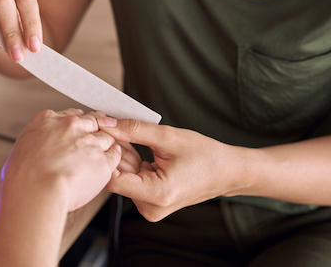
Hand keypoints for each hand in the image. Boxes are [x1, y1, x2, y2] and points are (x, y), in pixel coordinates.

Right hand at [2, 109, 122, 211]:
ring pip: (105, 136)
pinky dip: (114, 157)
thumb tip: (35, 153)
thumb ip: (36, 144)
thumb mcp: (21, 149)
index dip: (78, 121)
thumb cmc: (23, 176)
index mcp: (48, 120)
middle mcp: (70, 127)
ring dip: (106, 142)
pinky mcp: (102, 160)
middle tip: (103, 125)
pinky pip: (114, 155)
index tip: (81, 125)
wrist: (36, 189)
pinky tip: (113, 160)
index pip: (71, 114)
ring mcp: (88, 142)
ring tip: (108, 147)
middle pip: (92, 120)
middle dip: (98, 124)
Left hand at [99, 119, 244, 221]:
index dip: (106, 154)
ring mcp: (151, 207)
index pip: (112, 179)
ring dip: (122, 154)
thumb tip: (107, 124)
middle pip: (117, 177)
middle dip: (113, 150)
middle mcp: (150, 207)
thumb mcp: (167, 137)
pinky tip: (134, 144)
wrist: (227, 172)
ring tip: (125, 132)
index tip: (103, 133)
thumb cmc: (204, 155)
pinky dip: (131, 161)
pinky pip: (133, 179)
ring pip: (123, 177)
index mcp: (156, 195)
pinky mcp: (151, 202)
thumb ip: (134, 130)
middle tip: (109, 125)